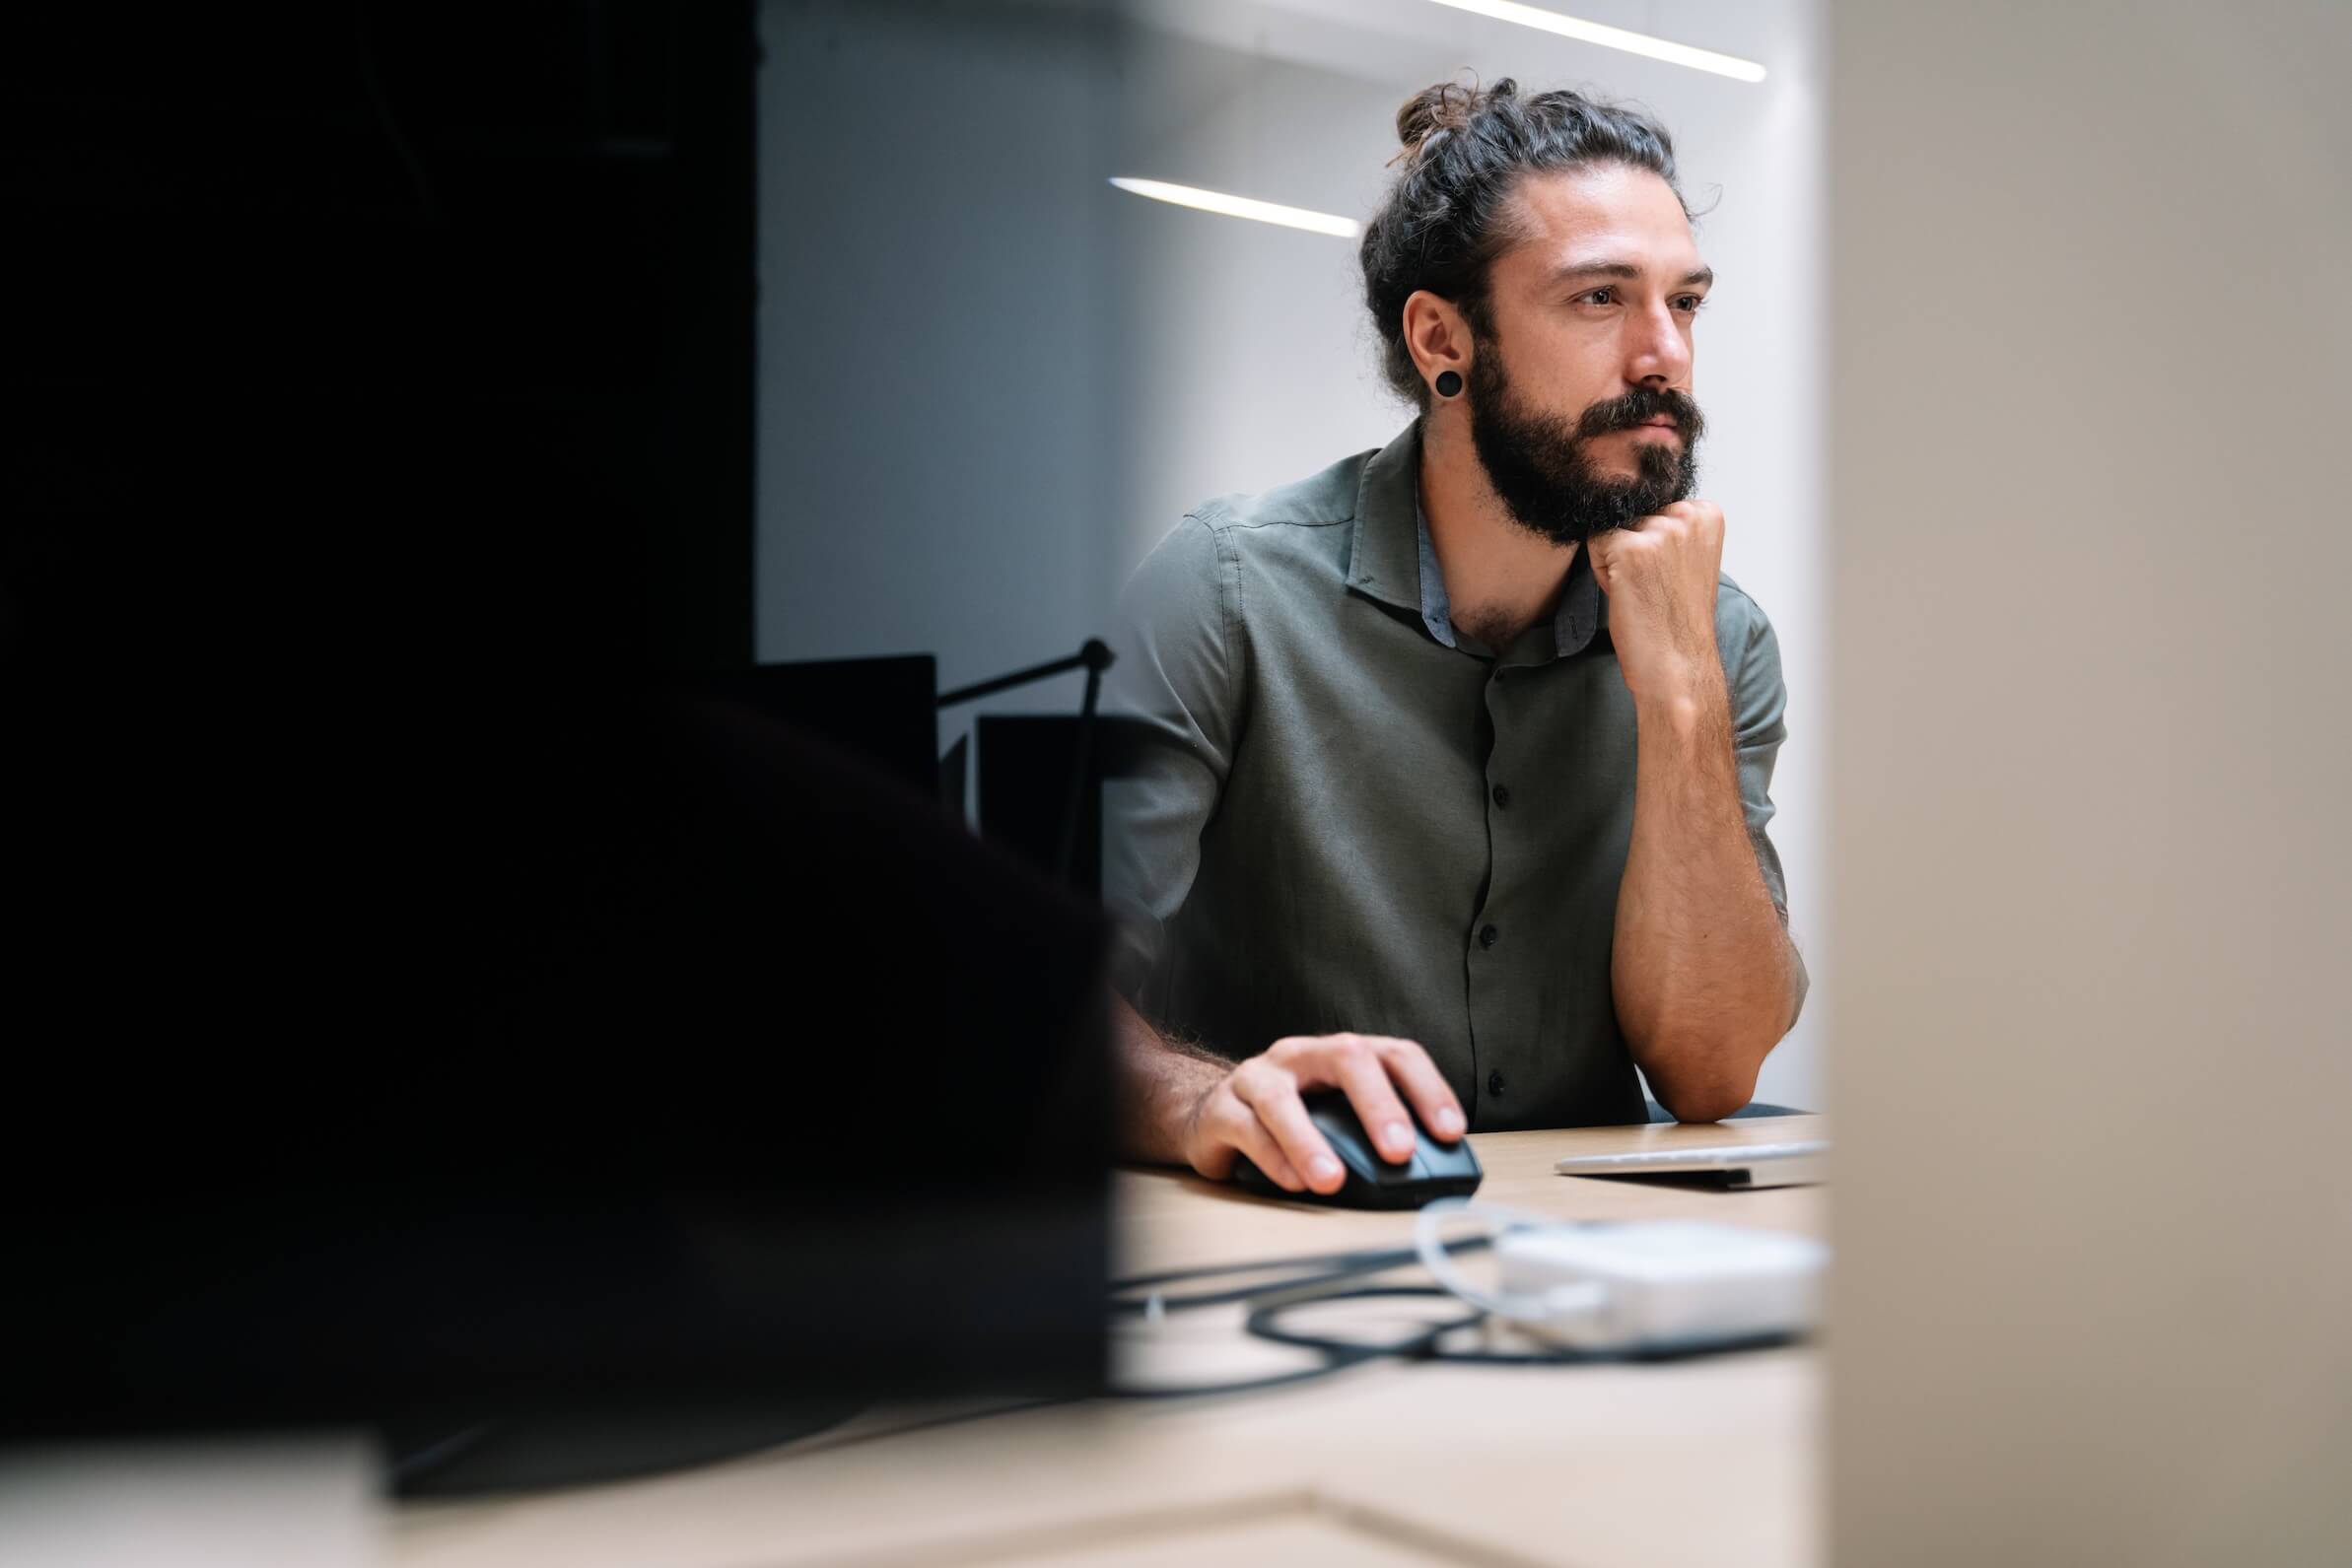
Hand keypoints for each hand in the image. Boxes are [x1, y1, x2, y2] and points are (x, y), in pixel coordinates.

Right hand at [1181, 1033, 1465, 1194]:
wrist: (1215, 1116)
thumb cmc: (1292, 1119)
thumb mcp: (1338, 1118)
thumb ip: (1376, 1135)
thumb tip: (1430, 1177)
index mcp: (1341, 1055)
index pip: (1395, 1055)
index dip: (1428, 1089)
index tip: (1450, 1132)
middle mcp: (1302, 1056)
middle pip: (1346, 1058)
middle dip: (1378, 1105)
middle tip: (1399, 1151)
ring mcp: (1258, 1077)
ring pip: (1282, 1099)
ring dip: (1310, 1142)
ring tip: (1333, 1180)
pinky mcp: (1222, 1109)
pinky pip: (1248, 1130)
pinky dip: (1274, 1158)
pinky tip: (1295, 1183)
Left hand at [1586, 499, 1725, 704]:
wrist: (1678, 665)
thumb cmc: (1677, 620)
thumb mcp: (1687, 559)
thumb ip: (1672, 528)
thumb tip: (1630, 501)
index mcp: (1707, 513)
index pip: (1653, 506)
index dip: (1651, 543)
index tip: (1667, 574)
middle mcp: (1687, 515)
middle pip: (1631, 514)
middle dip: (1633, 549)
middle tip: (1652, 587)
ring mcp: (1660, 530)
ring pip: (1611, 528)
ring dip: (1615, 560)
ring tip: (1641, 591)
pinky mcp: (1631, 548)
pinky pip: (1595, 542)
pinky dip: (1601, 571)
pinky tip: (1626, 594)